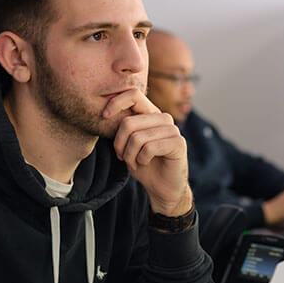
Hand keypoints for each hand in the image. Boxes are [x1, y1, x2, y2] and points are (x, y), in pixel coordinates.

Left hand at [105, 89, 192, 215]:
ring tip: (134, 162)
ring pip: (138, 137)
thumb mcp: (128, 144)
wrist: (162, 188)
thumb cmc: (144, 165)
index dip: (116, 102)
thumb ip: (123, 128)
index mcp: (151, 114)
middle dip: (119, 144)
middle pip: (129, 122)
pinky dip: (141, 159)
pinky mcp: (178, 143)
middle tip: (122, 156)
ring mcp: (173, 129)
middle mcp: (163, 118)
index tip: (104, 116)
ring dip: (130, 155)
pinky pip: (149, 148)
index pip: (134, 95)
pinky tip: (145, 163)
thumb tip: (106, 113)